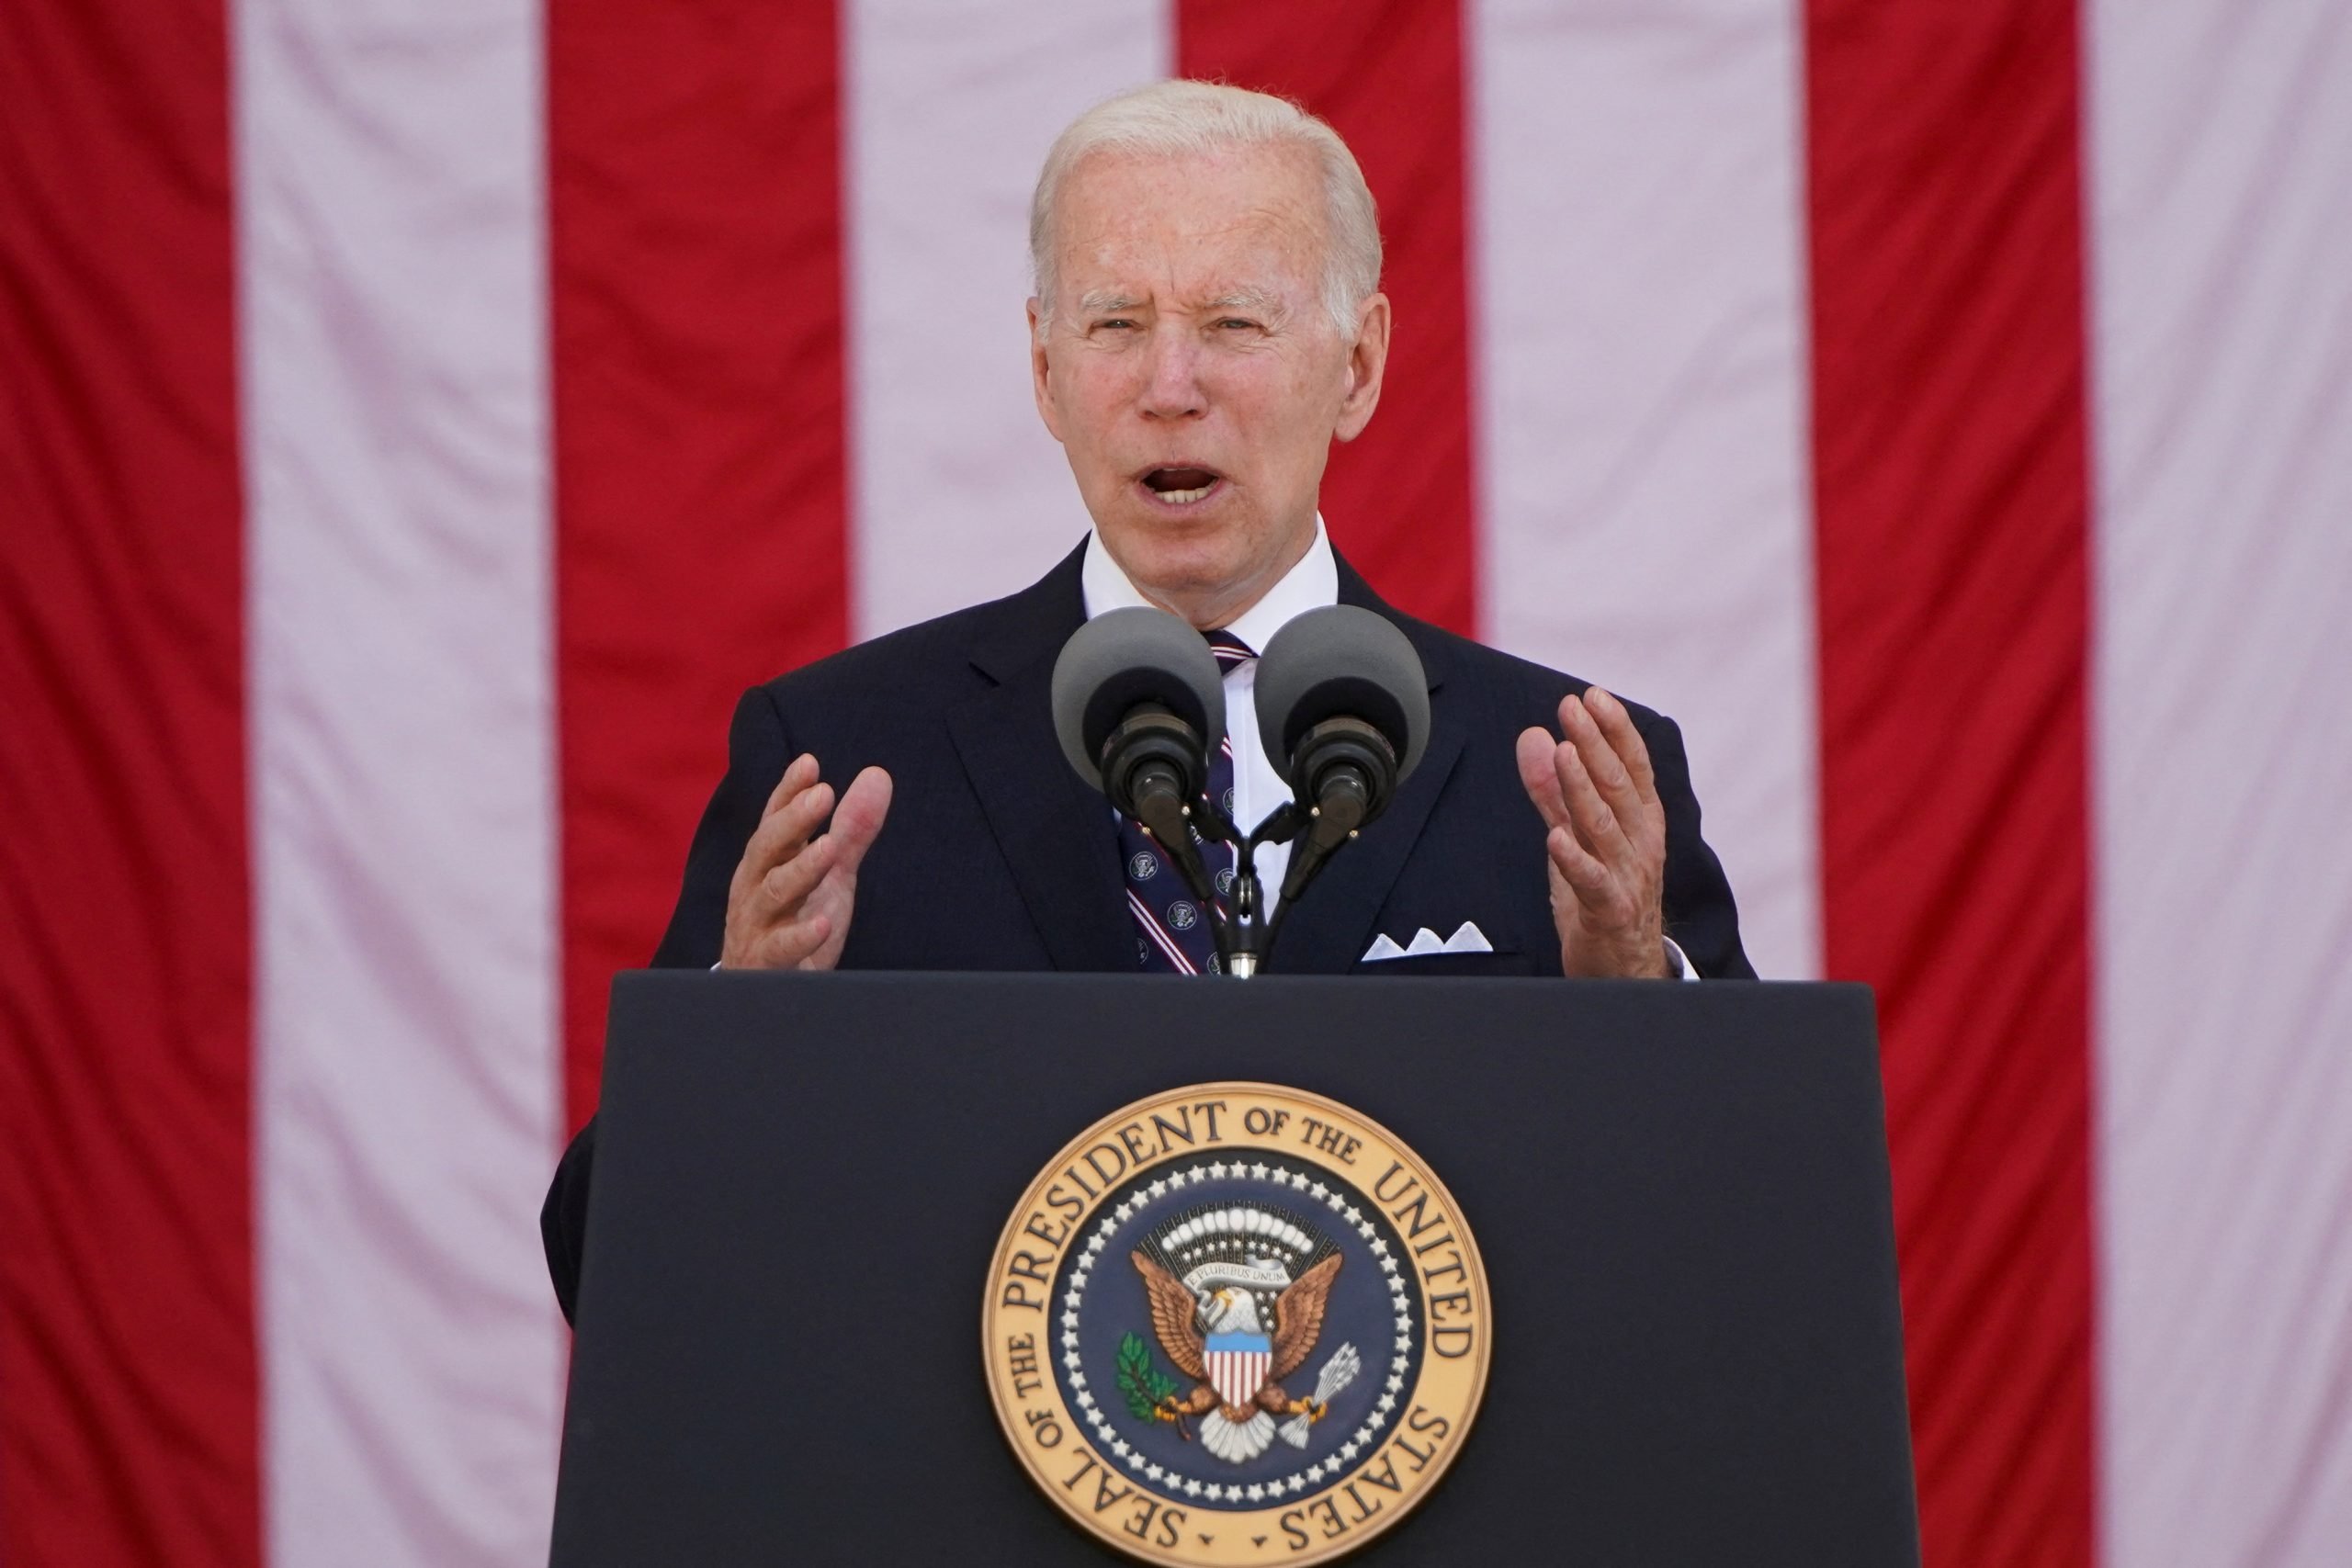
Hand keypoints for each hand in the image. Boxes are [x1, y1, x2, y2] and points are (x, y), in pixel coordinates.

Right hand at [720, 753, 892, 969]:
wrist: (761, 992)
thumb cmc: (793, 923)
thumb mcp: (829, 874)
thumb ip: (851, 830)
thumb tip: (877, 775)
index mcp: (766, 861)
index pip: (775, 820)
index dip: (788, 792)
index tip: (809, 764)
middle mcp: (754, 887)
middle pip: (768, 848)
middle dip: (794, 820)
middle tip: (823, 795)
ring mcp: (756, 925)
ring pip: (772, 893)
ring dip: (800, 869)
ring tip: (829, 848)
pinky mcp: (766, 964)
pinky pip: (779, 948)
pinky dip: (800, 936)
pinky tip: (823, 924)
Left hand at [1514, 689, 1668, 977]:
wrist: (1626, 969)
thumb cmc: (1604, 897)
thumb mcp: (1576, 835)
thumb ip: (1553, 790)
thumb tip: (1534, 736)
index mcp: (1640, 821)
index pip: (1632, 766)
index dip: (1614, 730)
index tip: (1591, 696)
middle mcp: (1641, 843)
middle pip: (1620, 786)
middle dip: (1597, 743)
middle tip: (1572, 707)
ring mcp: (1628, 877)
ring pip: (1606, 825)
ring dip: (1583, 788)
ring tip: (1565, 754)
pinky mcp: (1611, 912)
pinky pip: (1593, 882)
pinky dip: (1575, 859)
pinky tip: (1555, 838)